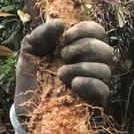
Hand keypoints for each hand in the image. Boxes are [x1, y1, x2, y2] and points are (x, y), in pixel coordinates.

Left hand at [11, 19, 114, 133]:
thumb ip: (42, 34)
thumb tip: (61, 23)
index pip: (97, 32)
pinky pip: (103, 89)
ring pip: (106, 69)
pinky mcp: (94, 102)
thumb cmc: (30, 79)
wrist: (26, 110)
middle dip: (85, 47)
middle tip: (63, 55)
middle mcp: (90, 64)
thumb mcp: (30, 51)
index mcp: (79, 48)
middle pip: (107, 49)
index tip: (66, 37)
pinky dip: (89, 83)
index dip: (86, 29)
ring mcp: (94, 84)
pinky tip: (73, 84)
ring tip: (61, 74)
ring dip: (82, 67)